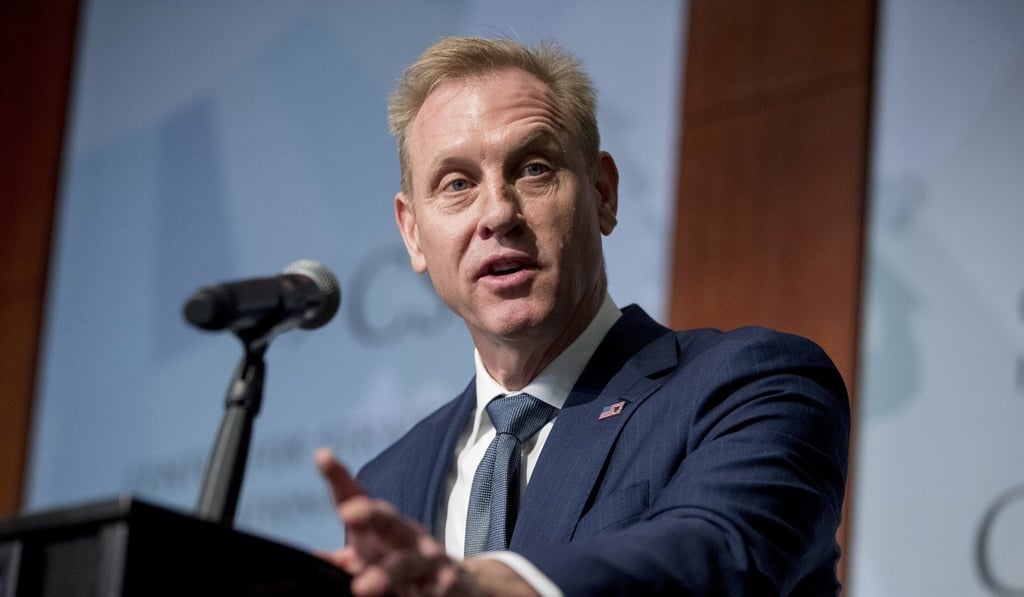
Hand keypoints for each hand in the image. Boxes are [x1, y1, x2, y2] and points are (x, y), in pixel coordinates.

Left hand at [315, 448, 536, 595]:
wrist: (463, 584)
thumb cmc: (407, 568)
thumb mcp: (374, 558)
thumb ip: (345, 557)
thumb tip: (315, 557)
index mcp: (384, 527)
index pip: (358, 499)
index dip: (340, 479)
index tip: (323, 457)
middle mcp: (407, 536)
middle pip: (389, 520)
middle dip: (371, 514)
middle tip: (348, 513)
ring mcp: (430, 559)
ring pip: (410, 561)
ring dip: (389, 572)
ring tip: (364, 586)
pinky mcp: (450, 581)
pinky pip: (443, 584)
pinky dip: (439, 587)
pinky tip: (439, 587)